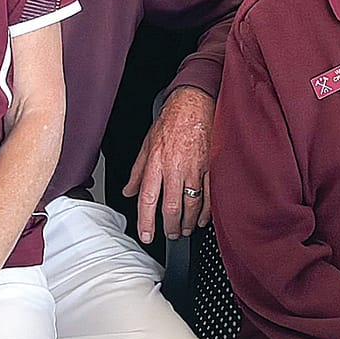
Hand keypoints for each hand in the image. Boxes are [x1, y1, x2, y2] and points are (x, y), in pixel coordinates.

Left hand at [123, 86, 213, 242]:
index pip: (148, 199)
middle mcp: (174, 168)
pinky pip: (210, 195)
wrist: (194, 102)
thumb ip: (138, 171)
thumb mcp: (147, 143)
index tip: (146, 236)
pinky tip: (202, 219)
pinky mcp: (211, 166)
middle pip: (172, 208)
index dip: (146, 222)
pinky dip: (206, 212)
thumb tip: (128, 191)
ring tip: (184, 230)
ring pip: (191, 205)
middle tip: (170, 235)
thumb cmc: (172, 120)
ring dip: (187, 223)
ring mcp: (195, 168)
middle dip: (170, 227)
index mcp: (156, 163)